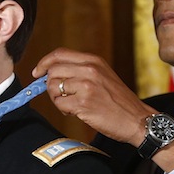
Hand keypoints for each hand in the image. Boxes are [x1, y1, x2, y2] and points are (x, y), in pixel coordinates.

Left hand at [32, 48, 155, 146]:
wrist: (137, 119)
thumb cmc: (118, 101)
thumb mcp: (103, 76)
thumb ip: (81, 70)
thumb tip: (51, 74)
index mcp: (93, 60)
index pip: (59, 54)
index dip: (44, 62)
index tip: (37, 73)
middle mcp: (90, 69)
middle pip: (53, 71)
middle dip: (51, 85)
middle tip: (60, 96)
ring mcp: (86, 85)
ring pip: (53, 87)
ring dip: (57, 99)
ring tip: (71, 105)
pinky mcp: (84, 103)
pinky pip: (59, 104)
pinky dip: (63, 110)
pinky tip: (76, 112)